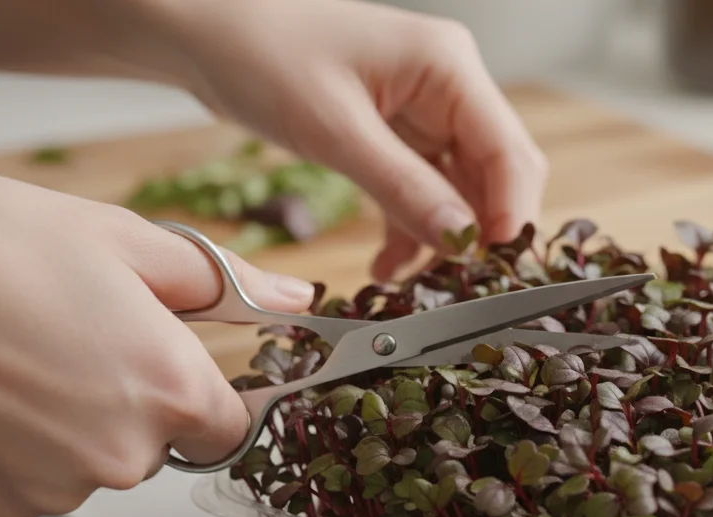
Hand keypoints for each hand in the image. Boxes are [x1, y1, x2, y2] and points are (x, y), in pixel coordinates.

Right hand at [0, 173, 315, 516]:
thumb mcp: (119, 239)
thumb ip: (221, 281)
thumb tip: (291, 297)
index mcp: (171, 389)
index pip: (231, 425)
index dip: (203, 391)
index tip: (173, 363)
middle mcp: (124, 454)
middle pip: (162, 444)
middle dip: (136, 398)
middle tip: (79, 337)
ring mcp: (57, 487)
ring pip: (97, 462)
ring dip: (76, 422)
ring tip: (24, 357)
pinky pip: (39, 480)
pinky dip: (24, 446)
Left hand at [160, 0, 548, 280]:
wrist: (202, 30)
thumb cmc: (259, 55)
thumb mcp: (332, 130)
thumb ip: (403, 187)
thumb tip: (460, 241)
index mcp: (448, 66)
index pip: (508, 153)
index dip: (510, 217)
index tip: (496, 273)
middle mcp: (448, 84)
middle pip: (496, 173)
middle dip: (481, 233)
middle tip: (462, 290)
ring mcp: (424, 108)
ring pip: (461, 188)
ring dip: (444, 239)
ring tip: (419, 287)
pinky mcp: (396, 131)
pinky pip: (423, 190)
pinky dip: (411, 229)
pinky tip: (389, 266)